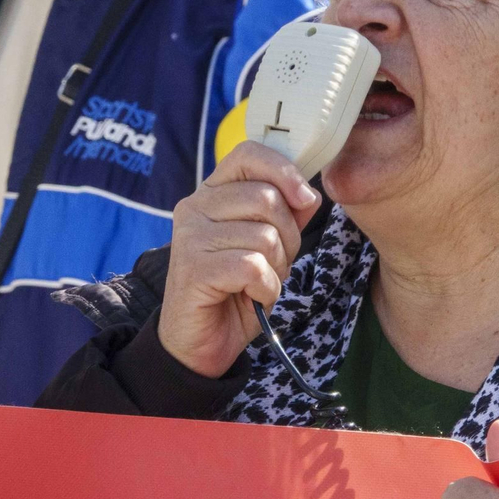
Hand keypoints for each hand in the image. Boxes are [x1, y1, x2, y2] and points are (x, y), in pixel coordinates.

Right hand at [158, 142, 321, 377]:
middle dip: (288, 237)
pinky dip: (265, 288)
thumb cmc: (235, 291)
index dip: (284, 171)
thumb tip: (308, 194)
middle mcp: (195, 207)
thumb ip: (286, 217)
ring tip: (257, 283)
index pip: (248, 155)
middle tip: (274, 264)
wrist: (201, 343)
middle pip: (266, 199)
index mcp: (212, 194)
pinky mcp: (193, 269)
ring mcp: (190, 237)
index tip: (305, 199)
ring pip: (265, 236)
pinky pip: (253, 267)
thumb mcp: (268, 249)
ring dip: (276, 268)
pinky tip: (251, 296)